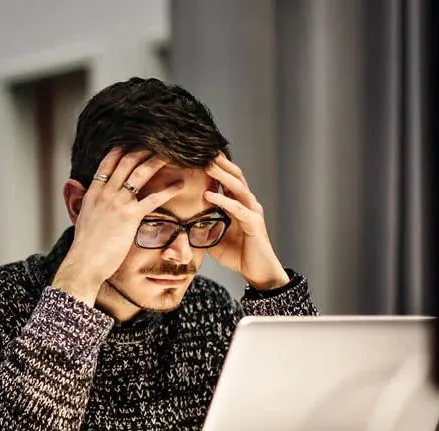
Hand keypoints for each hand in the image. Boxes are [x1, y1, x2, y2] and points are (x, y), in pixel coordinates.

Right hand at [53, 148, 183, 304]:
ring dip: (157, 161)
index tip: (133, 142)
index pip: (107, 163)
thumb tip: (74, 188)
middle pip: (126, 162)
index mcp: (93, 192)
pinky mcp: (130, 217)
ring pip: (140, 174)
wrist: (84, 263)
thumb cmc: (84, 246)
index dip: (121, 149)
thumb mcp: (80, 217)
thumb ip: (82, 199)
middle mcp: (105, 193)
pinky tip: (179, 185)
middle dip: (143, 149)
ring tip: (172, 154)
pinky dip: (168, 190)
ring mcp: (118, 203)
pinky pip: (153, 198)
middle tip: (157, 143)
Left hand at [204, 154, 289, 289]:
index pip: (227, 180)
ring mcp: (252, 212)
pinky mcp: (254, 224)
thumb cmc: (238, 255)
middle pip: (235, 176)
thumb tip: (181, 224)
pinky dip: (223, 201)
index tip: (198, 155)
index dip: (215, 167)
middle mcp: (247, 204)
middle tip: (203, 149)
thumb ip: (201, 227)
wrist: (257, 272)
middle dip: (219, 163)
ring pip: (238, 187)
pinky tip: (209, 194)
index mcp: (238, 204)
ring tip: (207, 164)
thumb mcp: (213, 239)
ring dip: (222, 175)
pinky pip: (238, 209)